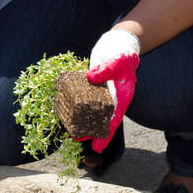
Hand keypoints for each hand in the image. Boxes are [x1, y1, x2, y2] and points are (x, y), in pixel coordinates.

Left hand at [83, 27, 140, 153]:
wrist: (119, 44)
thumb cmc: (122, 54)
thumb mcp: (117, 62)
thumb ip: (105, 70)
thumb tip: (91, 78)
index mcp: (122, 97)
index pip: (113, 120)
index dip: (105, 135)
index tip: (97, 148)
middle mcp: (113, 98)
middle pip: (102, 119)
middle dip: (91, 131)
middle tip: (77, 139)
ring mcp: (103, 93)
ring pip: (93, 111)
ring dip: (83, 120)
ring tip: (71, 130)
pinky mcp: (94, 85)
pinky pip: (86, 98)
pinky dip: (79, 105)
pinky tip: (69, 111)